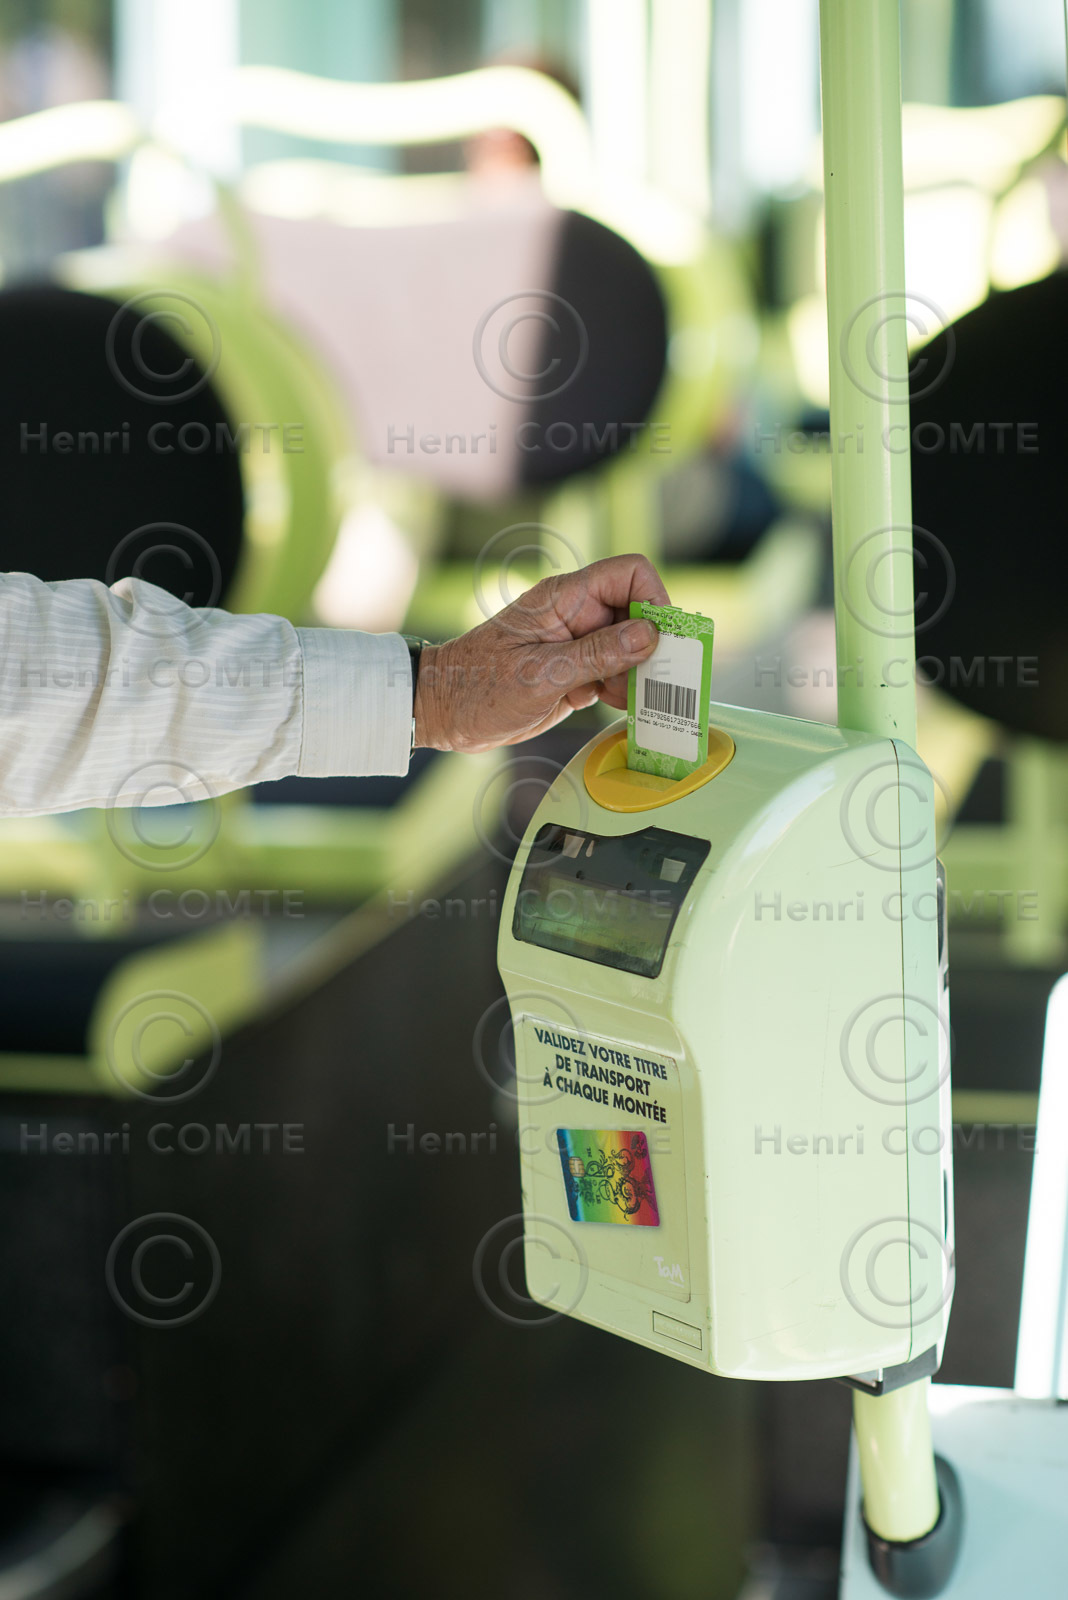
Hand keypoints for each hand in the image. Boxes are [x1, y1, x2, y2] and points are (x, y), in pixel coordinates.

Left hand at [414, 553, 668, 751]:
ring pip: (631, 648)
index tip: (659, 640)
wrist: (442, 711)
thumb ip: (597, 655)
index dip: (654, 600)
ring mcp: (578, 644)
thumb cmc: (477, 687)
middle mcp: (576, 615)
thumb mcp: (540, 674)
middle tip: (644, 682)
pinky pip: (615, 673)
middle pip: (638, 614)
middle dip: (649, 648)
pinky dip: (621, 690)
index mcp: (565, 598)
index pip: (630, 574)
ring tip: (619, 699)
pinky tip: (606, 705)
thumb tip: (649, 635)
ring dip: (636, 675)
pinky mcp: (576, 672)